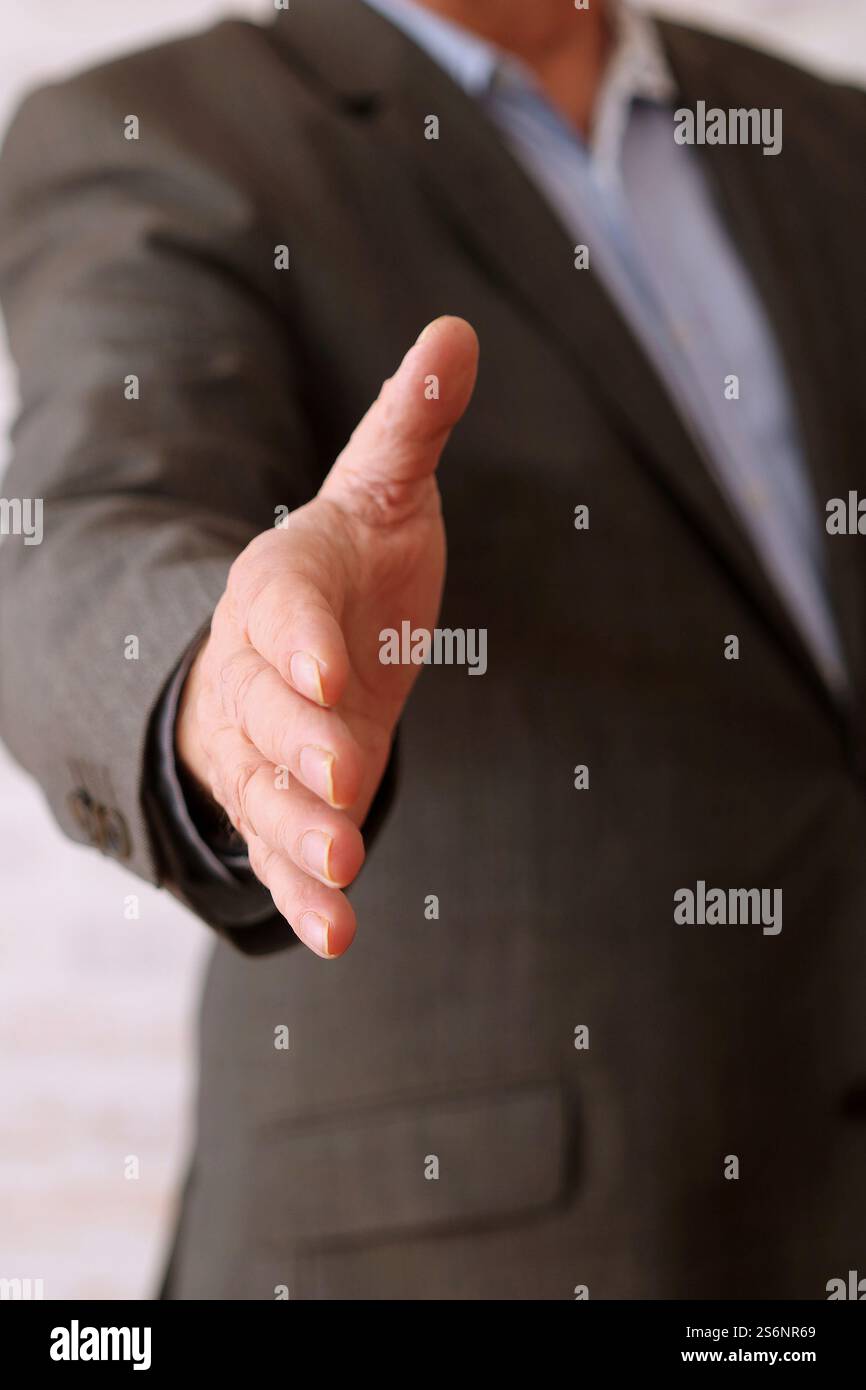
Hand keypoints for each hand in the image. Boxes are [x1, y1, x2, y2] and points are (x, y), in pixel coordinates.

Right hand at [176, 316, 478, 956]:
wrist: (300, 641)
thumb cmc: (351, 562)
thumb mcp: (381, 487)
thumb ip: (410, 423)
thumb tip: (457, 330)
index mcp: (282, 584)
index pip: (283, 608)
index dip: (300, 637)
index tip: (329, 666)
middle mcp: (261, 671)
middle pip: (269, 710)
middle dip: (301, 742)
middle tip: (345, 773)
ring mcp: (265, 745)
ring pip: (270, 791)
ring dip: (302, 831)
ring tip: (344, 870)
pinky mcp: (283, 803)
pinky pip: (282, 850)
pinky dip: (304, 891)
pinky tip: (338, 935)